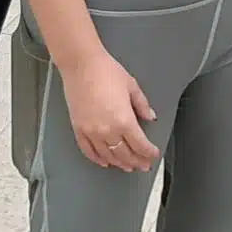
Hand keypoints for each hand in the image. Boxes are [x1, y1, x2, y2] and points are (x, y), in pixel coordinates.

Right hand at [65, 53, 160, 171]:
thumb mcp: (132, 86)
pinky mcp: (78, 129)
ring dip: (119, 163)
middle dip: (137, 162)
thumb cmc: (106, 71)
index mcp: (124, 120)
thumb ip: (142, 105)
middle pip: (125, 154)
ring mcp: (91, 132)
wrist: (81, 65)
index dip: (148, 153)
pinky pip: (89, 151)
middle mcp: (107, 130)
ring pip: (108, 156)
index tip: (153, 154)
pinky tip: (105, 162)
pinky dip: (98, 159)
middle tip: (144, 165)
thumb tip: (150, 117)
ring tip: (128, 166)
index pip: (140, 145)